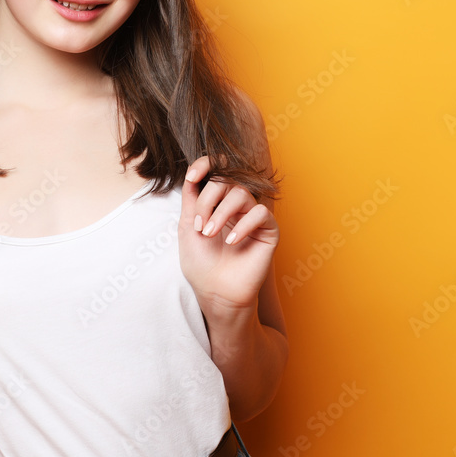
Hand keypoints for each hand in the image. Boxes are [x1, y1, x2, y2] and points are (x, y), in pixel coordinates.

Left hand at [178, 156, 278, 314]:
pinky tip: (232, 242)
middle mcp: (235, 206)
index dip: (205, 164)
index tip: (192, 175)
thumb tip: (191, 173)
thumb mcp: (188, 227)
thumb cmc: (201, 263)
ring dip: (221, 213)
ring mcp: (252, 216)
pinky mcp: (268, 230)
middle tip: (200, 226)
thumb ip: (191, 200)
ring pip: (241, 193)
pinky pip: (261, 213)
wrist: (215, 292)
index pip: (216, 170)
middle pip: (225, 180)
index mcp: (215, 201)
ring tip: (210, 234)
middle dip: (207, 200)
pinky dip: (243, 225)